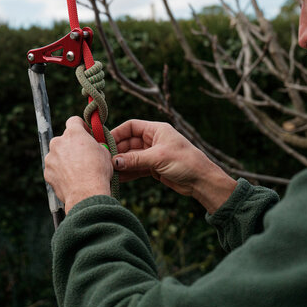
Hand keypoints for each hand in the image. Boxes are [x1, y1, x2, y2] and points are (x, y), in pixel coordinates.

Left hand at [44, 116, 113, 213]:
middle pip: (64, 139)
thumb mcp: (104, 153)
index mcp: (74, 134)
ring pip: (58, 154)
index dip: (81, 126)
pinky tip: (71, 179)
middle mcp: (58, 142)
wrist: (86, 193)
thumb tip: (95, 146)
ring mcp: (50, 157)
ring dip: (65, 159)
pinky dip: (60, 172)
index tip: (86, 134)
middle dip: (72, 145)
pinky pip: (54, 168)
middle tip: (83, 156)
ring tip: (77, 171)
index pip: (74, 121)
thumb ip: (95, 145)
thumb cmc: (98, 171)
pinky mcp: (47, 171)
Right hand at [111, 120, 235, 212]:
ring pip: (131, 157)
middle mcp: (153, 140)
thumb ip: (135, 159)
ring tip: (109, 172)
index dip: (117, 133)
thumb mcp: (158, 158)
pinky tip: (119, 179)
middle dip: (117, 151)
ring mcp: (153, 154)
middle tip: (105, 161)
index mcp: (156, 130)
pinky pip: (136, 168)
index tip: (105, 143)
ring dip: (121, 164)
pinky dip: (128, 172)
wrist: (202, 180)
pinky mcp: (153, 168)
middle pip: (129, 142)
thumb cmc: (186, 162)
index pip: (131, 126)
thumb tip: (114, 161)